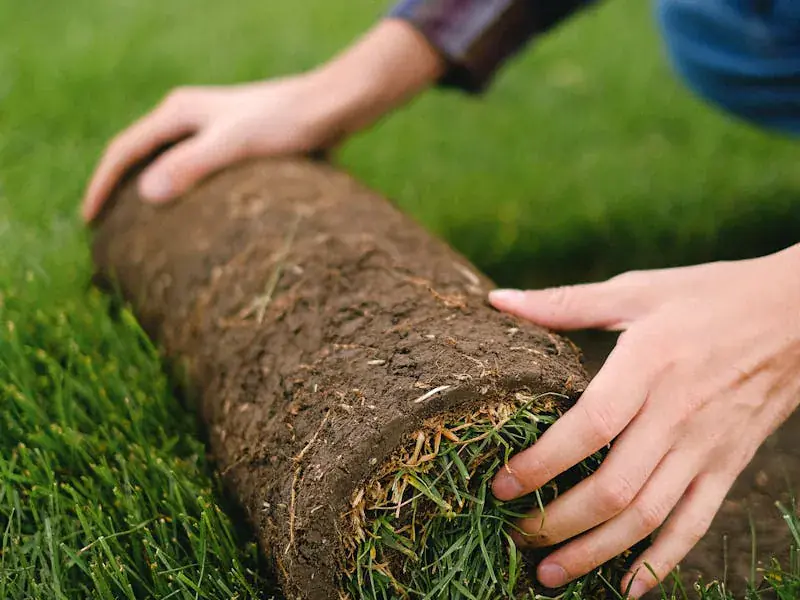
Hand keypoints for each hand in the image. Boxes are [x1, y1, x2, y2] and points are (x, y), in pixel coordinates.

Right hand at [81, 20, 443, 221]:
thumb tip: (147, 194)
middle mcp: (189, 117)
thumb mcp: (235, 144)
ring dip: (151, 193)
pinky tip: (192, 220)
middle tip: (107, 231)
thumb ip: (192, 165)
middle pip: (140, 155)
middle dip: (121, 190)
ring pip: (168, 164)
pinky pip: (195, 172)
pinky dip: (183, 194)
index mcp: (178, 112)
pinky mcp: (235, 144)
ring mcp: (212, 129)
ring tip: (142, 230)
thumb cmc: (286, 122)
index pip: (124, 150)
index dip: (102, 186)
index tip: (90, 222)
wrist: (332, 107)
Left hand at [489, 245, 799, 597]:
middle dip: (557, 521)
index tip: (502, 485)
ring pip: (647, 517)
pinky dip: (662, 561)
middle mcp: (677, 414)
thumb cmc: (710, 296)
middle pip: (613, 487)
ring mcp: (707, 447)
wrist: (799, 314)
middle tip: (514, 534)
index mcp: (648, 366)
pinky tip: (628, 588)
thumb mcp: (637, 290)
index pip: (588, 428)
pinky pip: (695, 524)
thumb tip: (499, 300)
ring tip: (550, 574)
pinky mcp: (729, 465)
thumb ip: (565, 303)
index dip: (542, 463)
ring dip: (596, 551)